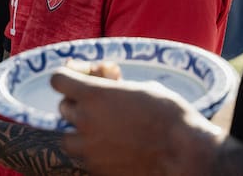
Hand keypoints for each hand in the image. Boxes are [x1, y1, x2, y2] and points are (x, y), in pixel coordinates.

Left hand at [50, 68, 223, 175]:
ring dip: (80, 133)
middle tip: (99, 107)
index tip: (78, 79)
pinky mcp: (98, 170)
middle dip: (78, 105)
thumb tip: (107, 81)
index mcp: (94, 95)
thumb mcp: (142, 88)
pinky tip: (116, 150)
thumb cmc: (170, 116)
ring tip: (103, 132)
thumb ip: (115, 86)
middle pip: (63, 108)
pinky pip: (86, 159)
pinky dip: (95, 153)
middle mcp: (85, 121)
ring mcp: (89, 149)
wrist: (184, 155)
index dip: (67, 76)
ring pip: (68, 138)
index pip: (58, 79)